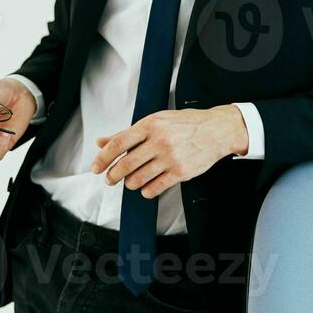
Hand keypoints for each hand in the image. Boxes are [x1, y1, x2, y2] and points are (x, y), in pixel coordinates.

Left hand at [89, 105, 248, 198]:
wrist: (216, 130)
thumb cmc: (185, 124)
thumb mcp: (155, 121)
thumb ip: (128, 133)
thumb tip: (101, 141)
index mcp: (150, 125)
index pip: (118, 143)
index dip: (103, 158)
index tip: (96, 167)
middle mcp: (159, 141)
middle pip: (126, 164)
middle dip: (113, 175)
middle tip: (110, 179)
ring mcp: (171, 158)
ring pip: (138, 179)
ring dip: (130, 183)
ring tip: (131, 181)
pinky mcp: (181, 172)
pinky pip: (155, 188)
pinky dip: (146, 191)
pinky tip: (146, 187)